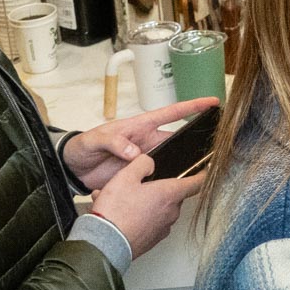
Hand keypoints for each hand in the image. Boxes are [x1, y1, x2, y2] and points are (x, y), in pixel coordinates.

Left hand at [62, 98, 218, 190]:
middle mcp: (147, 142)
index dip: (192, 107)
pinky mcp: (140, 176)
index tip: (212, 103)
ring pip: (172, 159)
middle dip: (196, 140)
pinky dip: (170, 180)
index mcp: (139, 127)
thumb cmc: (83, 147)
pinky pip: (159, 176)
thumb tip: (133, 152)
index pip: (171, 114)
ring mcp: (145, 159)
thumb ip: (114, 142)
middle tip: (217, 143)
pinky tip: (182, 186)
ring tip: (206, 167)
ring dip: (185, 163)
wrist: (71, 169)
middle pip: (178, 139)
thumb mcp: (95, 140)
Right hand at [87, 154, 206, 257]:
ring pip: (160, 208)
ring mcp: (163, 228)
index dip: (202, 173)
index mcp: (170, 194)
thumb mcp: (125, 177)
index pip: (196, 182)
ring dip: (146, 203)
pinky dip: (140, 216)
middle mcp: (171, 213)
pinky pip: (151, 222)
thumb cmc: (116, 212)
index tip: (205, 169)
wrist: (106, 244)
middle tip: (138, 185)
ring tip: (122, 201)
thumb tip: (150, 163)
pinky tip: (122, 214)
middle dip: (158, 188)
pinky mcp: (153, 239)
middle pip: (173, 195)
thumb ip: (142, 164)